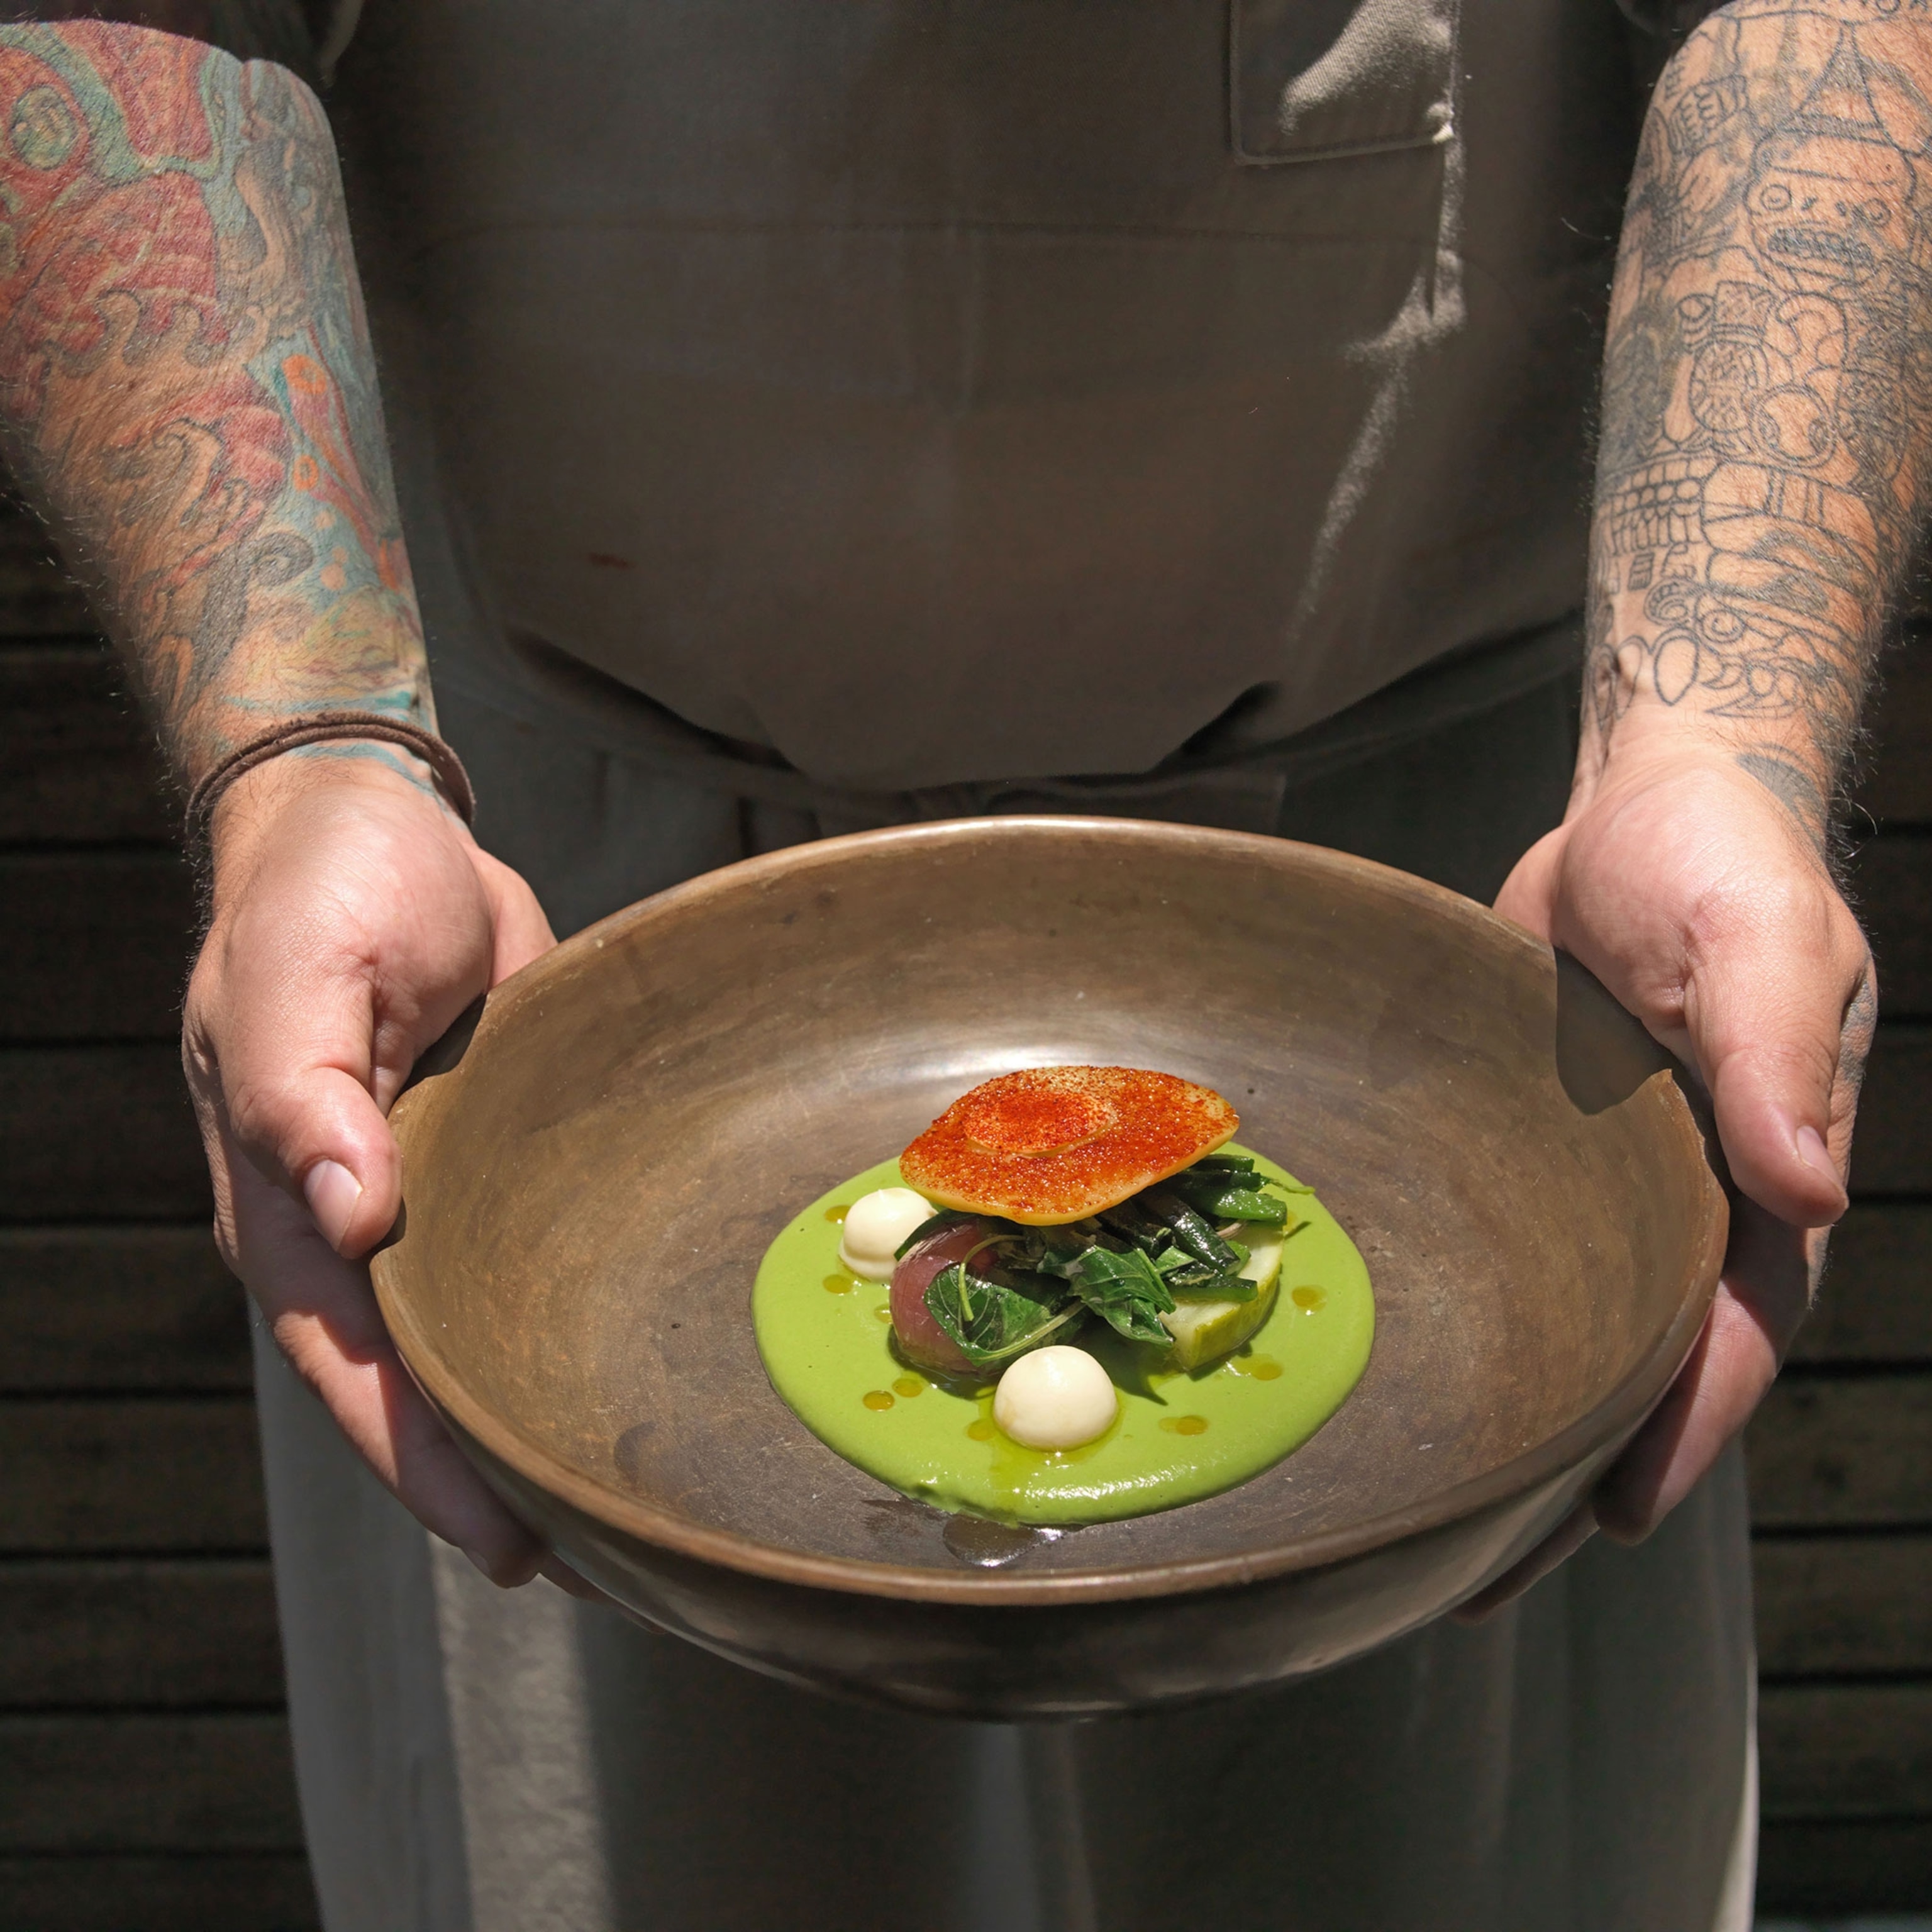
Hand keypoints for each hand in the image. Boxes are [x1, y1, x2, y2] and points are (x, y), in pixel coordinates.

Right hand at [183, 751, 590, 1590]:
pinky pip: (523, 1252)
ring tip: (625, 1492)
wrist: (378, 820)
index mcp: (284, 1203)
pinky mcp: (492, 1153)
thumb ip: (300, 1089)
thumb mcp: (294, 969)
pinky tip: (624, 1351)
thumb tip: (343, 1215)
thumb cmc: (320, 889)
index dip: (416, 1460)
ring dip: (533, 1406)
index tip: (503, 1540)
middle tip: (589, 1552)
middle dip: (487, 1474)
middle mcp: (355, 1220)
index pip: (348, 1362)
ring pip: (474, 1328)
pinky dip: (562, 1312)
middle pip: (417, 1375)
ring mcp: (428, 1191)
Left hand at [1462, 739, 1873, 1615]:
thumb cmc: (1723, 864)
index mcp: (1763, 1181)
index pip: (1728, 1335)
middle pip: (1635, 1361)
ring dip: (1512, 1410)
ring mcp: (1607, 1179)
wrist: (1650, 803)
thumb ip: (1776, 1061)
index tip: (1606, 1518)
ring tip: (1427, 1510)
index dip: (1675, 1430)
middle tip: (1479, 1566)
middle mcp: (1687, 1201)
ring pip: (1566, 1322)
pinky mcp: (1538, 1143)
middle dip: (1572, 1466)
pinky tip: (1407, 1358)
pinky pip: (1510, 1245)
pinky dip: (1474, 1310)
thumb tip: (1813, 1187)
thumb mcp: (1761, 943)